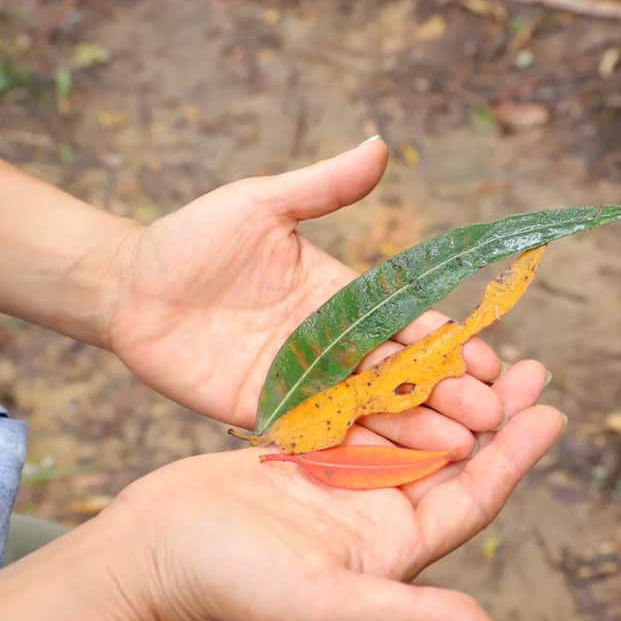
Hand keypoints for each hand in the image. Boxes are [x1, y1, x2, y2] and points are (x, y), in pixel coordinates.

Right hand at [84, 361, 559, 620]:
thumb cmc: (229, 590)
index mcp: (392, 552)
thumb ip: (408, 619)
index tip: (552, 412)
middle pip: (450, 459)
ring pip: (409, 429)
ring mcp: (338, 485)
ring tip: (481, 348)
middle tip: (531, 366)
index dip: (514, 458)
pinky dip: (389, 382)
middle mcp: (374, 517)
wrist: (148, 560)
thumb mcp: (323, 608)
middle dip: (494, 415)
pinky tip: (408, 349)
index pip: (470, 501)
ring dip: (446, 391)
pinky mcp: (302, 457)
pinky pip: (360, 412)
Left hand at [101, 138, 507, 456]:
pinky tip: (396, 475)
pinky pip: (320, 441)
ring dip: (415, 432)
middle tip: (490, 417)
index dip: (450, 345)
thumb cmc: (192, 239)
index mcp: (341, 299)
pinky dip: (357, 456)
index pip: (409, 325)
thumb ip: (322, 186)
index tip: (493, 363)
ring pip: (370, 414)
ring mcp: (301, 386)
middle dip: (447, 396)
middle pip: (401, 377)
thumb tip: (380, 145)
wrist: (127, 288)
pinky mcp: (267, 417)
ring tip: (460, 450)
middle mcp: (331, 348)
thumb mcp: (260, 205)